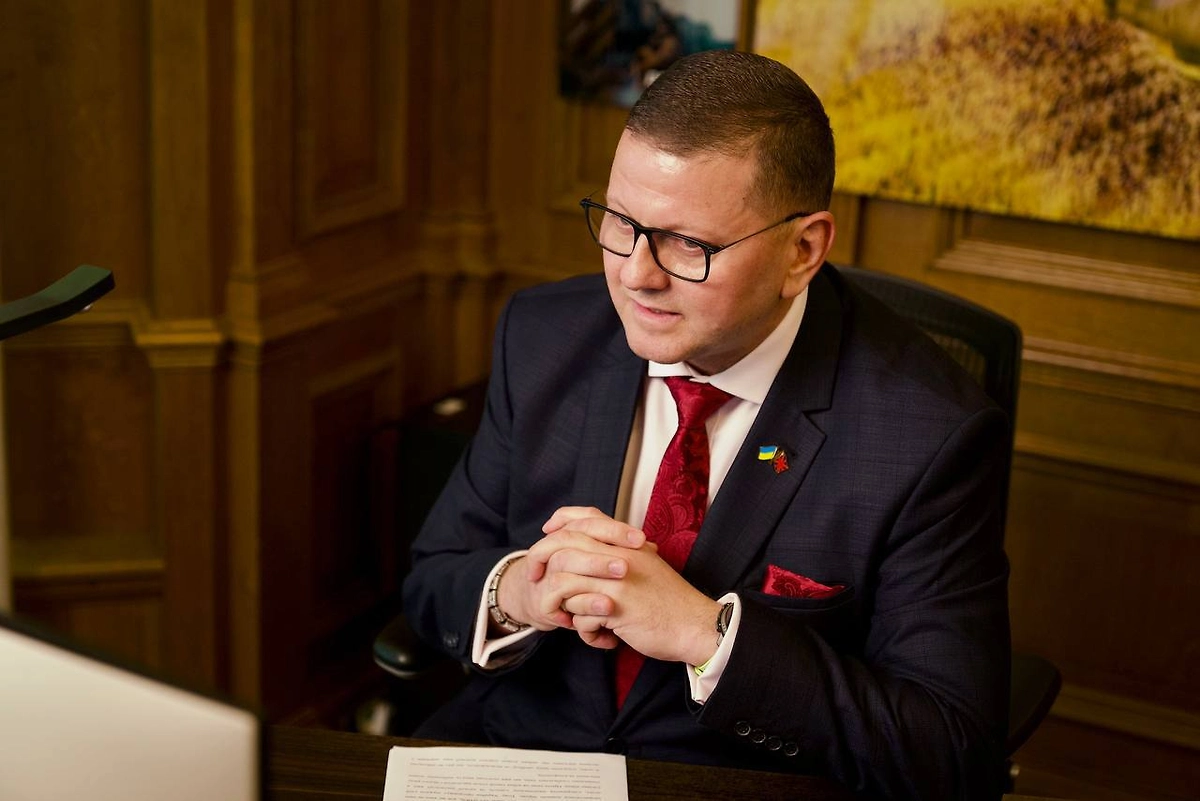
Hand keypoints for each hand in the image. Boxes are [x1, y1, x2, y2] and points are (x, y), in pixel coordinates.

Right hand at [494, 508, 644, 635]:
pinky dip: (581, 603)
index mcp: (571, 536)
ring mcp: (547, 572)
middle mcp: (556, 549)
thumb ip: (620, 553)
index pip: (590, 520)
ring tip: (620, 577)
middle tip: (630, 558)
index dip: (616, 528)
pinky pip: (557, 595)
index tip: (641, 539)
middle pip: (574, 535)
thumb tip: (652, 547)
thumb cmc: (579, 584)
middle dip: (605, 544)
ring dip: (593, 567)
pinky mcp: (541, 598)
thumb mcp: (599, 566)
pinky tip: (604, 609)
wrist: (546, 607)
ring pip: (563, 561)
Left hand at [535, 507, 720, 665]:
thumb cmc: (668, 599)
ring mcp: (615, 579)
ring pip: (565, 586)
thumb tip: (592, 547)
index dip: (560, 522)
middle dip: (541, 563)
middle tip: (535, 580)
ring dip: (568, 608)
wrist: (694, 625)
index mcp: (625, 543)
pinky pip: (580, 616)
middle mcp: (618, 555)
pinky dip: (586, 632)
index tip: (546, 533)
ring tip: (583, 621)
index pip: (583, 518)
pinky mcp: (615, 606)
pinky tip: (604, 638)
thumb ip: (621, 552)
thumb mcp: (646, 564)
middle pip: (562, 546)